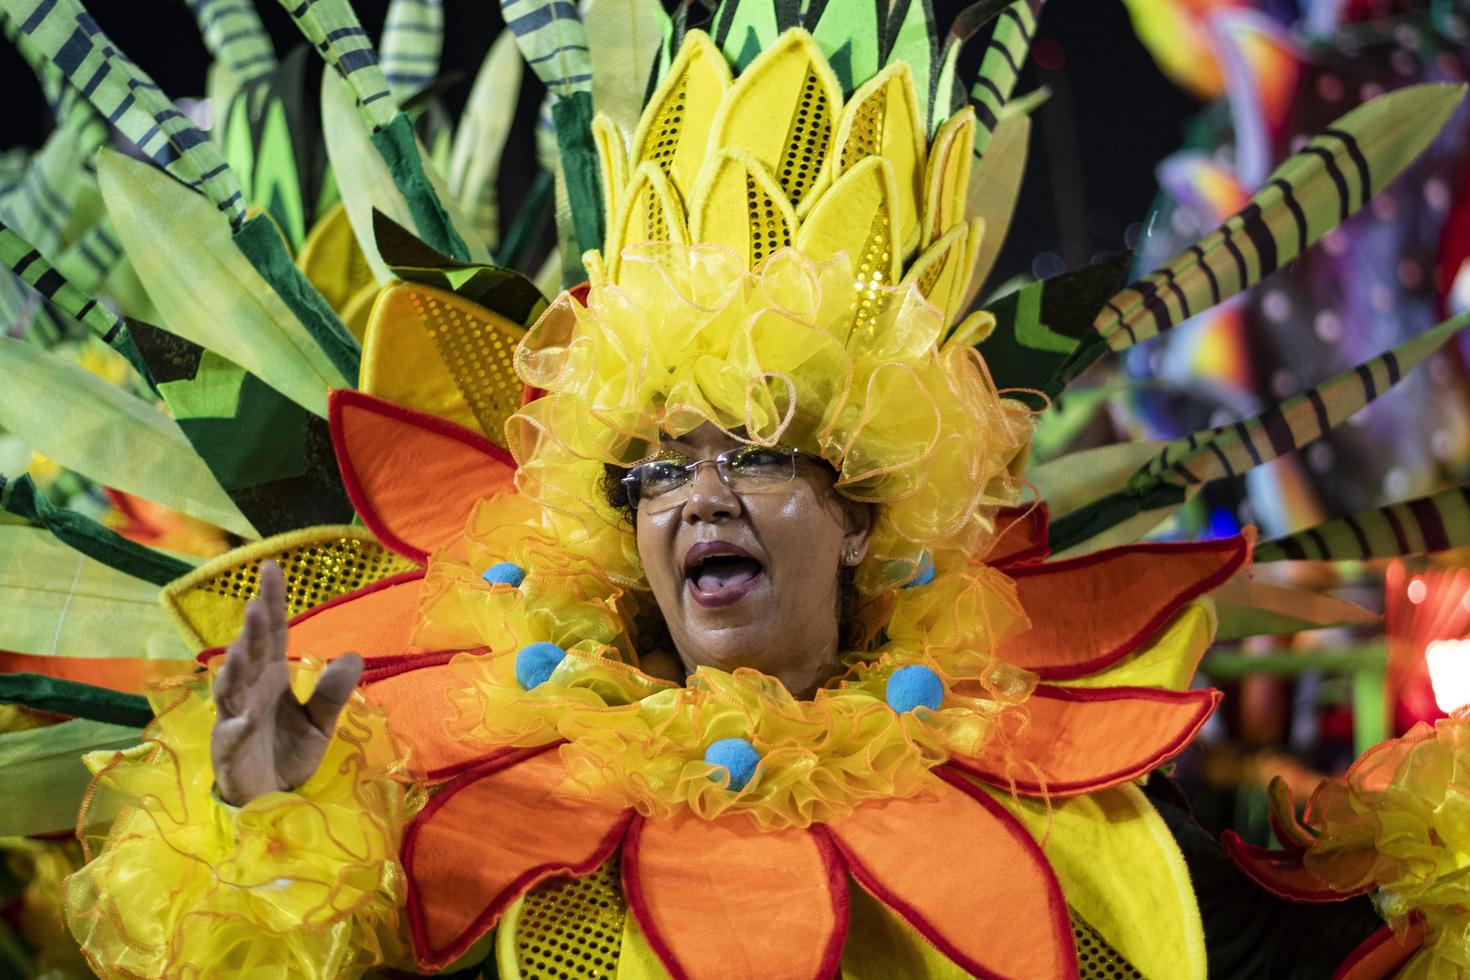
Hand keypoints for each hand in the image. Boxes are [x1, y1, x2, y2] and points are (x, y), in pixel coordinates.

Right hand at [210, 561, 363, 805]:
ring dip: (235, 669)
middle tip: (257, 603)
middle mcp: (250, 691)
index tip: (270, 566)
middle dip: (252, 630)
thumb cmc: (288, 752)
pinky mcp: (230, 751)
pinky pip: (230, 737)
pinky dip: (234, 728)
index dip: (272, 601)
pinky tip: (241, 719)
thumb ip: (333, 692)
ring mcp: (235, 719)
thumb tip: (353, 656)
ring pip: (231, 689)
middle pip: (251, 654)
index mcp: (272, 677)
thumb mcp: (321, 722)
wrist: (271, 798)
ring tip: (241, 647)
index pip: (274, 633)